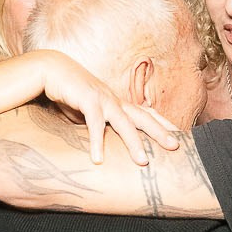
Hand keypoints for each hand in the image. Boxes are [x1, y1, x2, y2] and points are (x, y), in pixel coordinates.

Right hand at [33, 51, 178, 163]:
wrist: (52, 69)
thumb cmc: (71, 92)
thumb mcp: (89, 111)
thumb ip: (99, 124)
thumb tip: (105, 144)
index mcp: (117, 102)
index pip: (145, 113)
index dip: (162, 123)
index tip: (179, 135)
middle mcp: (114, 100)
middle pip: (143, 117)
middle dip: (161, 131)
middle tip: (176, 146)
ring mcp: (103, 99)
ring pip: (124, 123)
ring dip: (134, 143)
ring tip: (143, 162)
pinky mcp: (87, 100)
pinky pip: (94, 124)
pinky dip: (96, 142)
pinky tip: (97, 160)